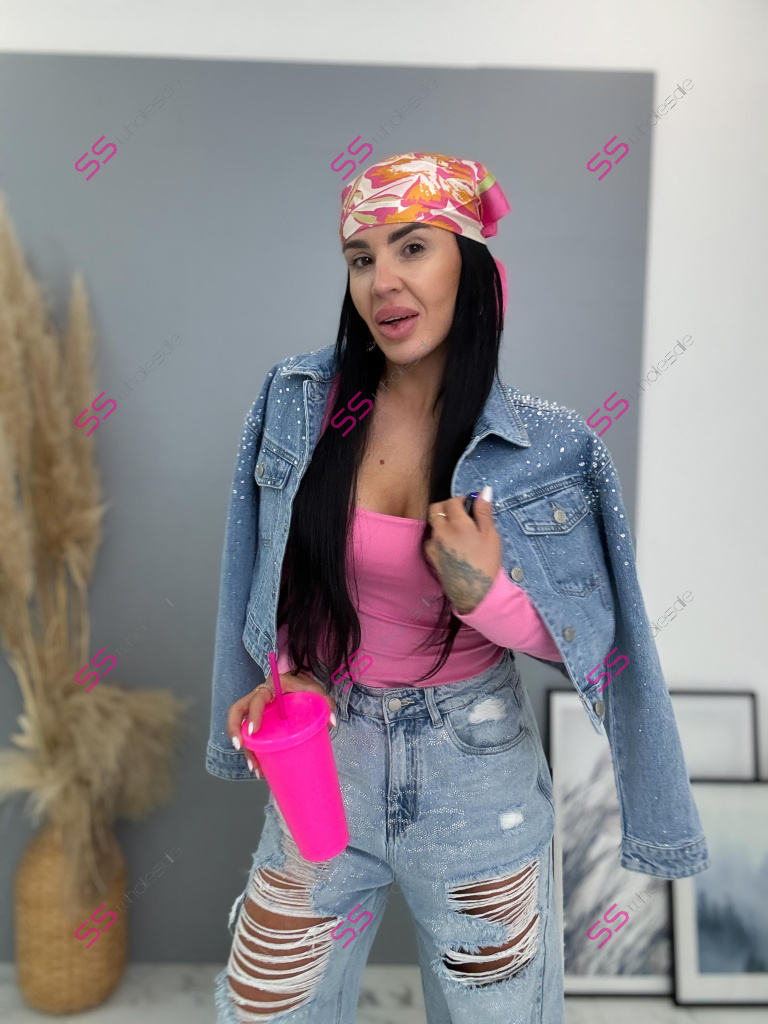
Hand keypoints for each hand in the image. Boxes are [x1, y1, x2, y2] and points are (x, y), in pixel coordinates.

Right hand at [227, 671, 335, 775]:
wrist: (300, 684)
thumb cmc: (304, 686)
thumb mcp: (315, 689)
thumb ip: (324, 701)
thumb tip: (331, 721)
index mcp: (271, 687)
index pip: (257, 699)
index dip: (253, 714)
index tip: (254, 731)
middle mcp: (258, 697)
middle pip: (237, 711)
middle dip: (234, 729)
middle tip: (241, 746)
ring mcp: (257, 711)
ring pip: (241, 727)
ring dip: (246, 748)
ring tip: (255, 768)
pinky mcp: (259, 722)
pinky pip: (251, 736)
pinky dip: (254, 752)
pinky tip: (260, 768)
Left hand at [424, 488, 501, 614]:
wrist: (474, 591)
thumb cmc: (486, 562)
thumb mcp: (491, 535)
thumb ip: (484, 511)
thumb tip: (484, 491)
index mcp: (458, 524)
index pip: (452, 501)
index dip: (461, 500)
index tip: (469, 505)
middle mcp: (441, 531)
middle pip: (436, 508)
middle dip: (446, 506)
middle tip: (460, 513)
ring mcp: (433, 544)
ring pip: (432, 523)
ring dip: (441, 520)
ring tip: (456, 530)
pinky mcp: (430, 555)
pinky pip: (430, 538)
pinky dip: (438, 536)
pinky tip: (450, 543)